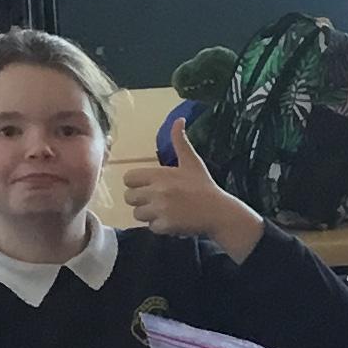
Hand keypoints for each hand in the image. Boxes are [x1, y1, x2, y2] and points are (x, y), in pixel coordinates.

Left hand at [117, 130, 260, 260]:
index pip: (128, 178)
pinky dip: (160, 227)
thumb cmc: (204, 186)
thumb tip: (178, 119)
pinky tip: (173, 221)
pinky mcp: (165, 225)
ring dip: (149, 215)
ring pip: (137, 214)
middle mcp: (157, 191)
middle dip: (140, 200)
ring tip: (165, 211)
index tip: (148, 187)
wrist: (218, 211)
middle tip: (157, 201)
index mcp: (160, 174)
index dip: (136, 184)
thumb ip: (180, 141)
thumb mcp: (192, 161)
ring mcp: (160, 209)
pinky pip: (151, 227)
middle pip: (129, 198)